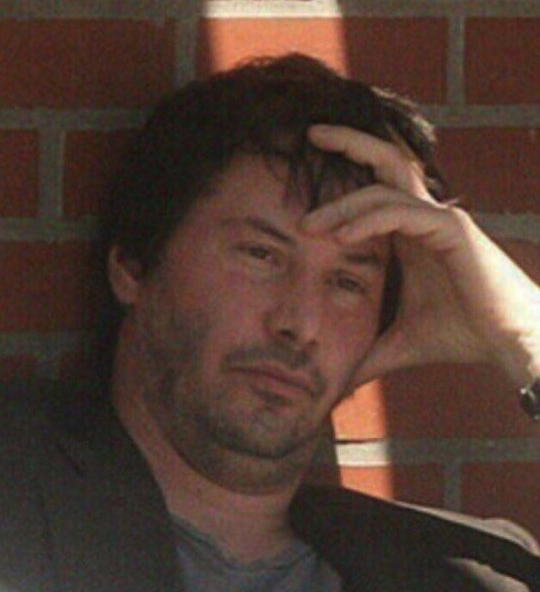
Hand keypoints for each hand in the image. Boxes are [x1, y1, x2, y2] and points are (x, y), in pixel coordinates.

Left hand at [301, 125, 539, 386]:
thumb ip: (368, 354)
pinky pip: (404, 212)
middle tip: (309, 139)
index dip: (347, 170)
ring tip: (308, 225)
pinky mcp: (453, 230)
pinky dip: (370, 219)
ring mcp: (439, 218)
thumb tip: (338, 382)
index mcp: (409, 233)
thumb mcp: (400, 342)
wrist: (508, 343)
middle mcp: (423, 216)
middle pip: (385, 162)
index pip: (375, 186)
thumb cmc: (461, 333)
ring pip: (385, 188)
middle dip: (348, 144)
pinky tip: (342, 236)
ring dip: (344, 202)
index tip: (307, 177)